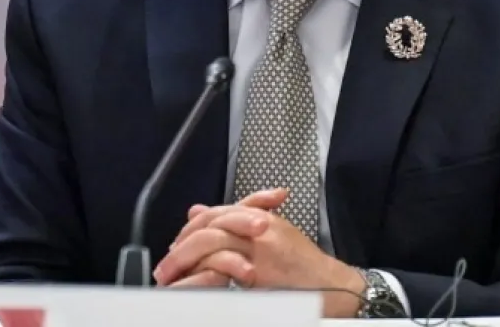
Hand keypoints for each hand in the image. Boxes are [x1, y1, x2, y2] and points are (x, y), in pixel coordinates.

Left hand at [154, 191, 365, 317]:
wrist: (333, 286)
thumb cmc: (305, 265)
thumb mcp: (274, 233)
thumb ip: (236, 220)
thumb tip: (197, 211)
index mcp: (260, 218)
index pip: (216, 213)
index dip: (192, 228)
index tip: (176, 245)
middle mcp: (259, 228)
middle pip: (210, 225)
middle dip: (183, 244)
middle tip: (166, 265)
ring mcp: (260, 249)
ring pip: (212, 242)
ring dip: (185, 259)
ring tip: (170, 277)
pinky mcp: (260, 273)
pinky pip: (222, 268)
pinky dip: (203, 275)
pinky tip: (191, 283)